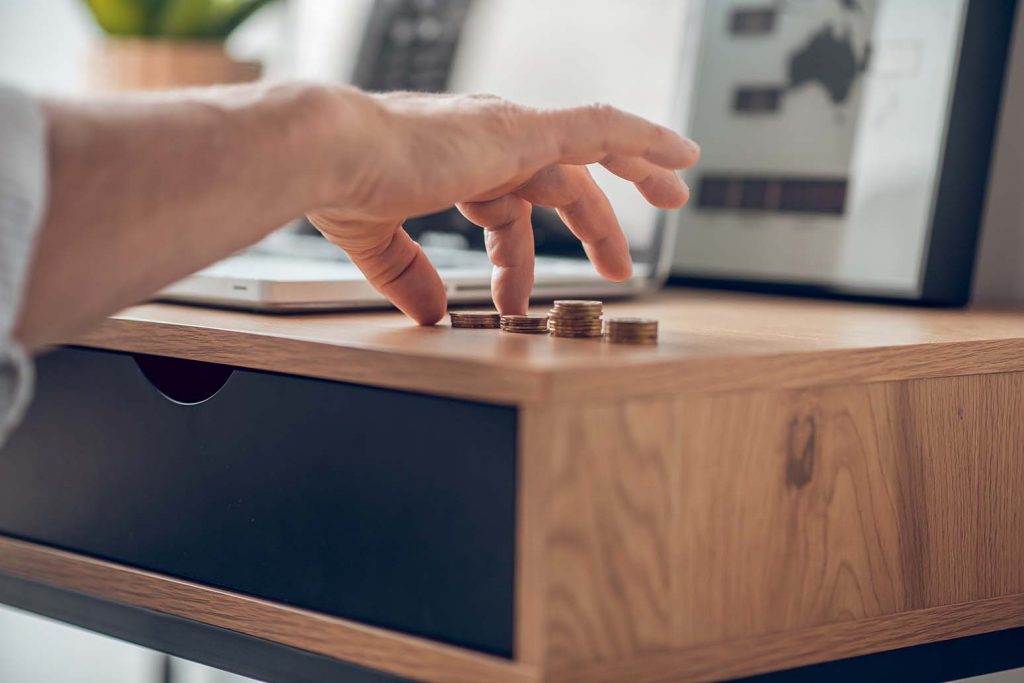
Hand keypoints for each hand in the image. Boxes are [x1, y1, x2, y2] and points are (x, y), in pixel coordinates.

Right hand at [307, 88, 698, 323]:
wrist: (333, 154)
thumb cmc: (342, 186)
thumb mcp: (379, 242)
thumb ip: (409, 274)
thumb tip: (432, 312)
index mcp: (457, 163)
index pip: (506, 210)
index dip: (515, 261)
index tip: (515, 302)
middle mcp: (489, 142)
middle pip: (560, 183)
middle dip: (591, 223)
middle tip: (617, 265)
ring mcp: (511, 132)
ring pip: (595, 148)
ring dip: (638, 172)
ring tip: (676, 195)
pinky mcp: (527, 130)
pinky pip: (604, 129)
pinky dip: (646, 138)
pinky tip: (682, 153)